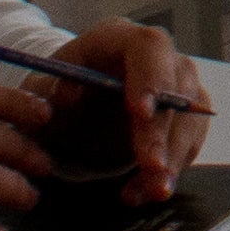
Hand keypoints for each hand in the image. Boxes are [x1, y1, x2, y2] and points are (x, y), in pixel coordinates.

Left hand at [43, 17, 204, 203]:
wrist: (69, 112)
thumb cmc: (56, 94)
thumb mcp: (39, 92)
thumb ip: (45, 92)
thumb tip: (65, 94)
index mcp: (118, 39)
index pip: (148, 47)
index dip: (151, 78)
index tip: (142, 113)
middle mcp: (156, 58)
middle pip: (176, 87)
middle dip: (163, 133)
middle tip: (151, 167)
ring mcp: (175, 86)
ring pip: (190, 120)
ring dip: (173, 159)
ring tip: (150, 191)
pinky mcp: (183, 117)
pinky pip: (188, 144)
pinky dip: (169, 172)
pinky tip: (142, 192)